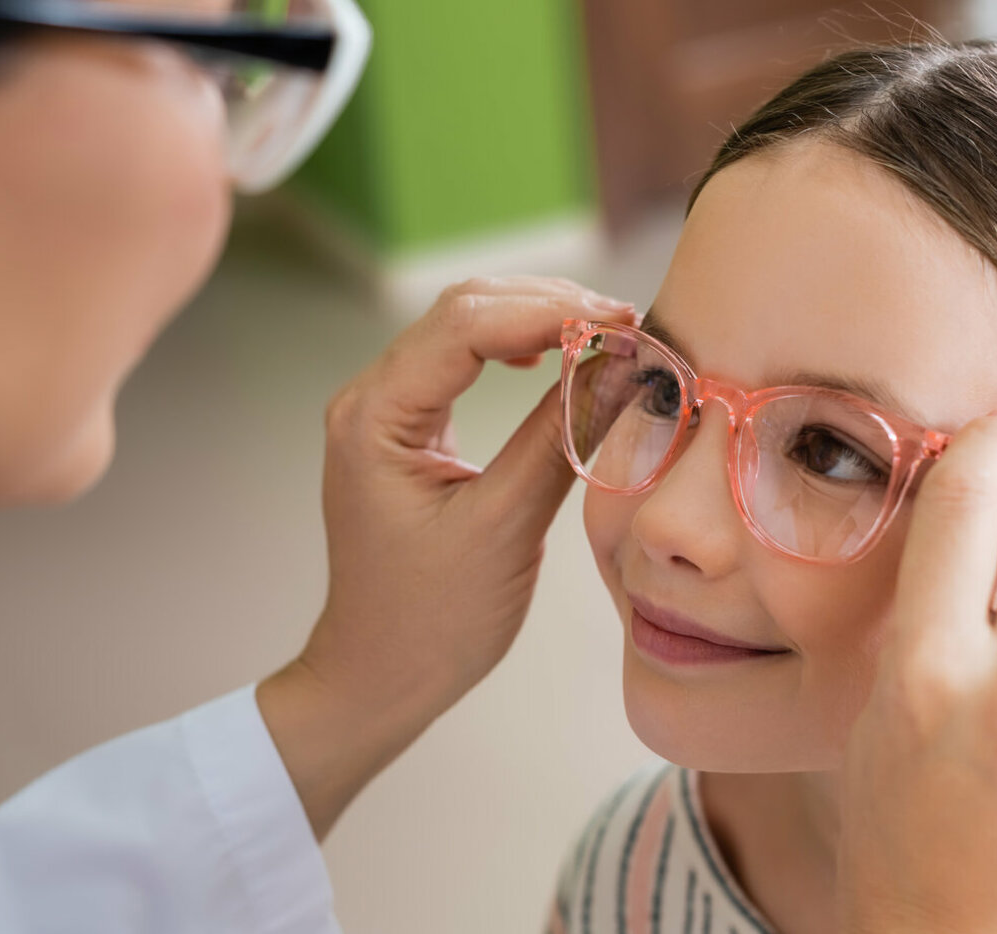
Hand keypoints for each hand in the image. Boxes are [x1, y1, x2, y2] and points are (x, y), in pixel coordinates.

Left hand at [259, 276, 634, 837]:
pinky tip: (555, 359)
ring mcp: (384, 411)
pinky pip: (460, 361)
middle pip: (462, 309)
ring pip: (463, 327)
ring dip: (536, 321)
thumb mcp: (505, 528)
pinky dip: (516, 349)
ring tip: (608, 336)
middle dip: (548, 306)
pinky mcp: (407, 429)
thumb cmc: (431, 621)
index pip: (465, 325)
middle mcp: (368, 399)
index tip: (622, 325)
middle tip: (628, 325)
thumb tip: (622, 370)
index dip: (549, 313)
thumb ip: (559, 440)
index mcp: (375, 418)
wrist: (378, 676)